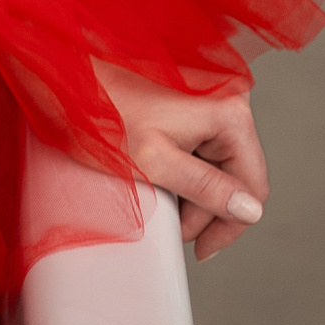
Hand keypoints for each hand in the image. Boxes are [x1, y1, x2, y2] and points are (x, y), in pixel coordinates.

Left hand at [94, 61, 268, 260]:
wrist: (70, 75)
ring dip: (197, 191)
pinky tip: (163, 175)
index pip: (253, 185)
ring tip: (162, 197)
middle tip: (173, 225)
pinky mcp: (196, 98)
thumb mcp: (155, 161)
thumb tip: (251, 211)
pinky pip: (206, 145)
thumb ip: (206, 188)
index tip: (201, 249)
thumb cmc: (104, 112)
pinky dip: (188, 168)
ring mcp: (213, 95)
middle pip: (237, 176)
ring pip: (221, 164)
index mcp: (230, 110)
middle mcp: (230, 97)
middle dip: (207, 209)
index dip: (229, 226)